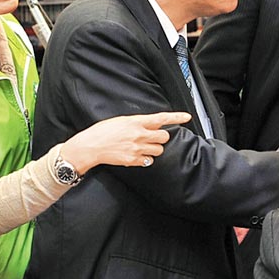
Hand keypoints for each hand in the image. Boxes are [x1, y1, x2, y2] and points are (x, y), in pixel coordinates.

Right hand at [60, 111, 191, 173]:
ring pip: (159, 150)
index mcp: (136, 122)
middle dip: (161, 137)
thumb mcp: (121, 121)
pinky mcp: (134, 160)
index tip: (187, 117)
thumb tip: (148, 125)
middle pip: (164, 137)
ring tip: (143, 147)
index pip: (161, 118)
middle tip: (153, 138)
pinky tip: (138, 155)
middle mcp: (139, 135)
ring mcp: (137, 148)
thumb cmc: (102, 132)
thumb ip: (137, 122)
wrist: (91, 146)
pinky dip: (146, 159)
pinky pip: (149, 161)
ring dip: (155, 148)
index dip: (176, 117)